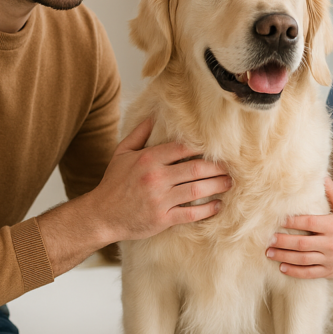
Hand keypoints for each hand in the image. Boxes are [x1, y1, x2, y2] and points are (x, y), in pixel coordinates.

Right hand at [91, 118, 229, 241]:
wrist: (101, 215)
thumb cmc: (113, 183)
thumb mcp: (122, 153)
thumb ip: (139, 133)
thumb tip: (154, 114)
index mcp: (148, 159)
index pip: (183, 148)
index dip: (203, 147)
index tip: (217, 148)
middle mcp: (156, 178)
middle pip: (196, 169)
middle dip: (217, 168)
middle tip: (230, 167)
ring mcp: (160, 200)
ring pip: (197, 190)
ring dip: (218, 186)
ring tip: (229, 183)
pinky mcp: (163, 219)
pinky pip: (191, 214)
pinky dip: (208, 210)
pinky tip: (218, 205)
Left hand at [265, 177, 332, 278]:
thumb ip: (332, 192)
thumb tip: (321, 175)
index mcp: (332, 226)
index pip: (308, 222)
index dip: (292, 221)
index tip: (279, 220)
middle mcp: (330, 243)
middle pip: (301, 243)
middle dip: (282, 241)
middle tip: (268, 239)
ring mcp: (329, 259)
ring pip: (302, 259)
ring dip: (284, 257)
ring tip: (270, 253)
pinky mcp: (330, 271)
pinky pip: (309, 273)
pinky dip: (295, 271)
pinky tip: (283, 268)